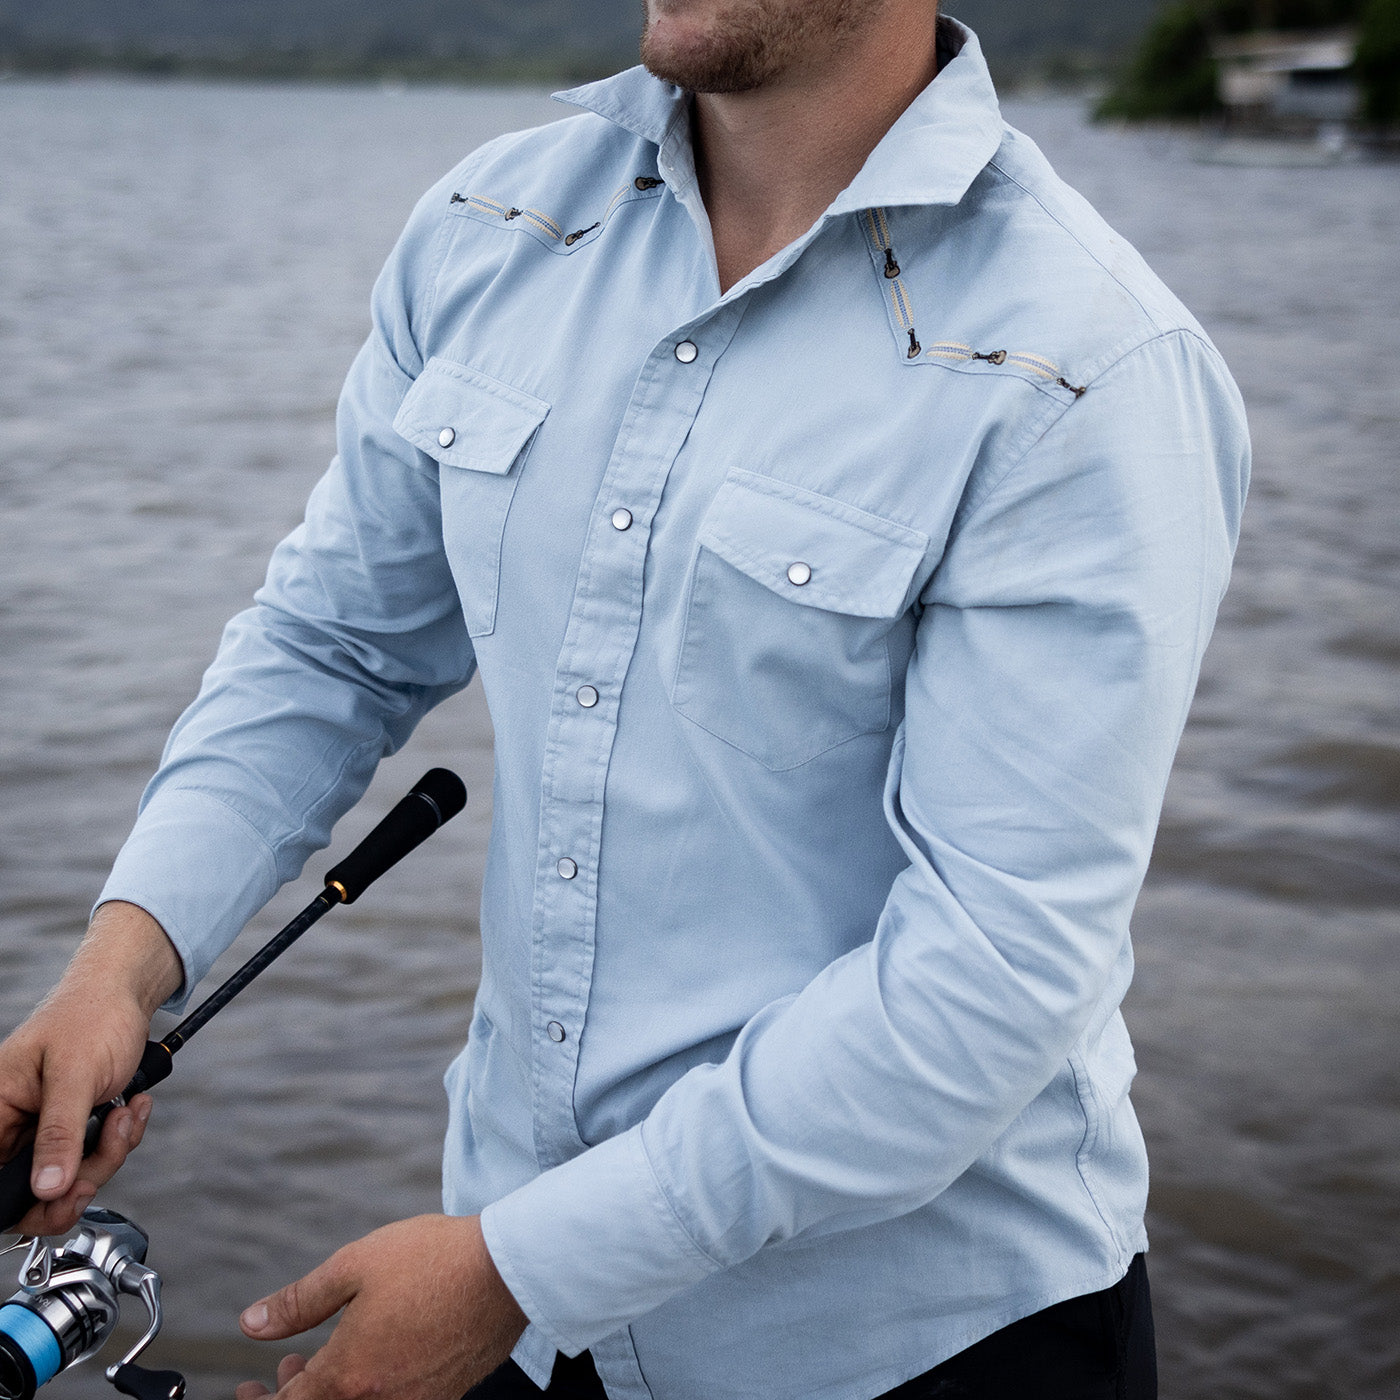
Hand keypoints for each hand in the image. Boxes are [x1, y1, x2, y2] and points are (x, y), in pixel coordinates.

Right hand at [0, 901, 180, 1234]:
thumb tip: (45, 1189)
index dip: (24, 1202)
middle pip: (36, 1190)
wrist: (128, 993)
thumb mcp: (75, 1075)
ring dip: (109, 1151)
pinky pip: (94, 1155)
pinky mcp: (75, 1125)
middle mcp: (13, 1124)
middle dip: (82, 1176)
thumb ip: (58, 1133)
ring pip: (71, 1177)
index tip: (65, 1195)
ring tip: (125, 1112)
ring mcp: (45, 1128)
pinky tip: (131, 1107)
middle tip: (109, 1148)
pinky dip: (120, 1138)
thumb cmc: (92, 1015)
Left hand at [235, 1215, 527, 1399]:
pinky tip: (374, 1353)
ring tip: (325, 1356)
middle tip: (278, 1373)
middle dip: (291, 1398)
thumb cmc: (432, 1259)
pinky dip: (370, 1388)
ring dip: (332, 1392)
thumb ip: (299, 1302)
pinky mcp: (445, 1395)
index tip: (248, 1386)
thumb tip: (251, 1324)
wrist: (508, 1268)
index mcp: (348, 1376)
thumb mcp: (354, 1266)